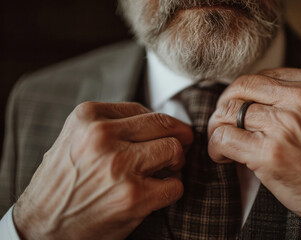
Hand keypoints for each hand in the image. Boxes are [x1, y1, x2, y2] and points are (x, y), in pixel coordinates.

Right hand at [13, 102, 192, 238]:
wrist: (41, 226)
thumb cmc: (64, 181)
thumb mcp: (77, 137)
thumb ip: (113, 124)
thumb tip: (160, 122)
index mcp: (88, 116)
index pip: (145, 110)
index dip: (160, 124)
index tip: (164, 134)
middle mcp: (102, 136)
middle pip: (166, 125)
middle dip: (179, 138)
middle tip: (176, 151)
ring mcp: (119, 166)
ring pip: (175, 150)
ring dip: (176, 163)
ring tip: (164, 172)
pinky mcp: (133, 196)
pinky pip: (175, 185)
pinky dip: (172, 189)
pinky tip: (158, 193)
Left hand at [208, 68, 300, 231]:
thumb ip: (297, 99)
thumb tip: (254, 100)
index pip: (261, 76)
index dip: (243, 93)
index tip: (239, 107)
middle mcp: (300, 99)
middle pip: (241, 88)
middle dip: (225, 104)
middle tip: (223, 122)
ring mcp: (285, 125)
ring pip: (229, 112)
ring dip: (219, 128)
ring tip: (224, 144)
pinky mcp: (270, 153)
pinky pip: (225, 138)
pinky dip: (216, 147)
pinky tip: (223, 157)